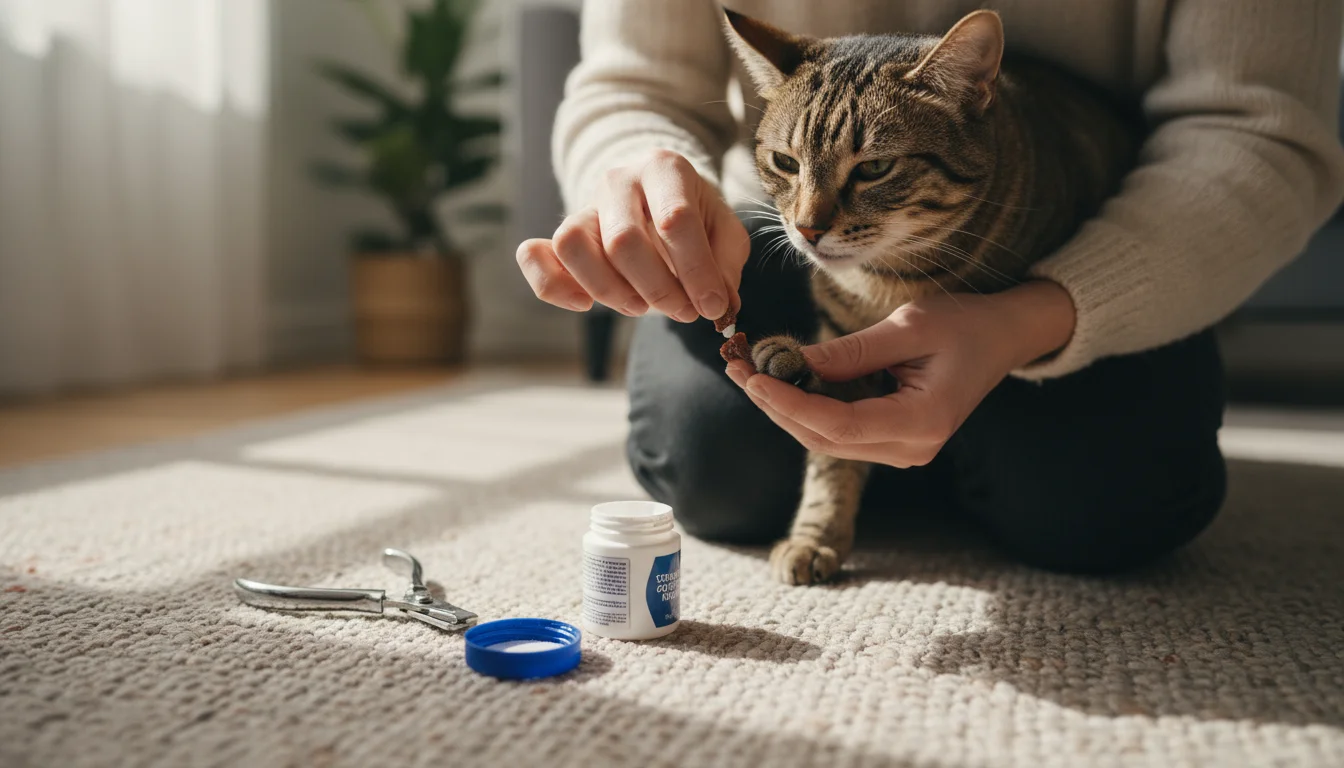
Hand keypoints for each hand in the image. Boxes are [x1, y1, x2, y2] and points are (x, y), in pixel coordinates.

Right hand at [515, 149, 748, 321]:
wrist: (654, 195)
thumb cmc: (693, 215)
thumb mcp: (724, 231)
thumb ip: (725, 265)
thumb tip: (720, 306)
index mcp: (664, 168)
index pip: (675, 220)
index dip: (696, 272)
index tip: (712, 306)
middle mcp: (618, 180)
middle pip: (623, 241)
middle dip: (658, 289)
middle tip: (682, 310)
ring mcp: (584, 205)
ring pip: (573, 246)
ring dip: (609, 290)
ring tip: (640, 305)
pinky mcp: (558, 233)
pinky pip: (536, 257)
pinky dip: (553, 286)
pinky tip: (584, 304)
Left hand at [725, 281, 1075, 467]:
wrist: (1005, 337)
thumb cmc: (966, 324)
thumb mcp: (909, 326)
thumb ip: (852, 352)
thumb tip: (792, 361)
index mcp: (922, 423)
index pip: (837, 426)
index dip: (788, 404)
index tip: (751, 378)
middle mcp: (911, 449)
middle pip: (824, 439)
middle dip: (775, 406)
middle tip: (737, 368)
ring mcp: (904, 450)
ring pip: (827, 439)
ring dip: (785, 407)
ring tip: (749, 369)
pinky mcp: (893, 440)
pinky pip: (840, 430)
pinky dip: (808, 406)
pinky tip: (781, 378)